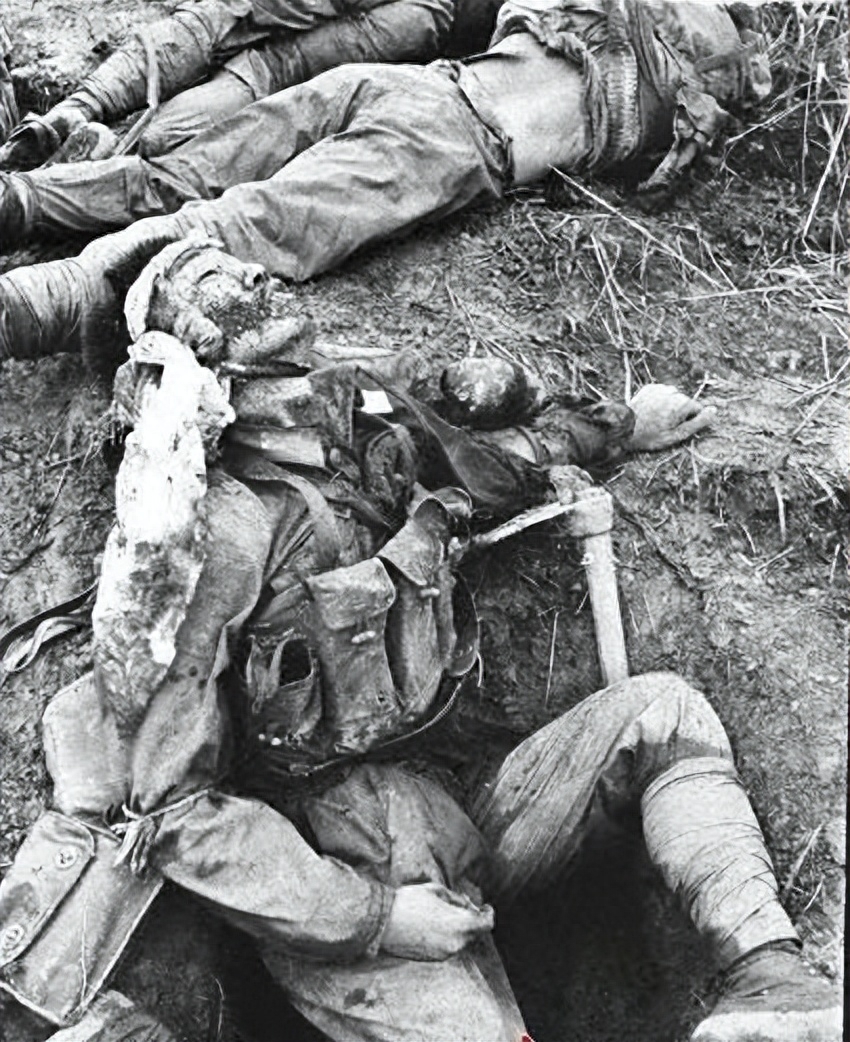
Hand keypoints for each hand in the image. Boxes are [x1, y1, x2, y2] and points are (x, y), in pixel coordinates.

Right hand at [379, 882, 493, 960]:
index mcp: (460, 924)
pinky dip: (447, 936)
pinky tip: (432, 924)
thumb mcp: (435, 890)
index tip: (485, 906)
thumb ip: (456, 899)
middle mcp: (456, 943)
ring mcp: (444, 954)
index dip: (488, 914)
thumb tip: (466, 905)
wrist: (381, 923)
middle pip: (474, 933)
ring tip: (442, 912)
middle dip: (471, 919)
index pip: (486, 924)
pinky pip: (448, 947)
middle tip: (460, 904)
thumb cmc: (409, 901)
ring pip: (460, 940)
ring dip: (458, 928)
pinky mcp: (433, 959)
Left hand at [626, 384, 716, 451]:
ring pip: (673, 398)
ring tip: (656, 418)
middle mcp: (673, 390)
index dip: (688, 421)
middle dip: (678, 413)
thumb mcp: (677, 435)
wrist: (624, 427)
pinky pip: (661, 394)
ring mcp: (661, 387)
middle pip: (684, 402)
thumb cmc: (651, 435)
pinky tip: (650, 411)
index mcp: (683, 402)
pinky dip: (659, 401)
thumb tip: (714, 411)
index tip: (675, 429)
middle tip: (663, 425)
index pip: (697, 409)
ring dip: (669, 406)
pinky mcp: (650, 387)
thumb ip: (698, 423)